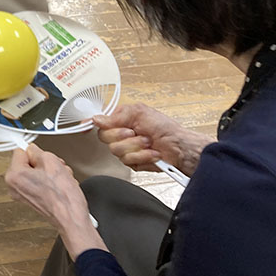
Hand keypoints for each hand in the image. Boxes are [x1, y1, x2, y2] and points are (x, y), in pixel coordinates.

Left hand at [6, 145, 103, 258]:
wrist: (71, 217)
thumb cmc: (62, 196)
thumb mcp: (51, 162)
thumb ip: (38, 152)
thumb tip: (33, 150)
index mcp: (13, 176)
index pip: (20, 151)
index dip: (35, 152)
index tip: (41, 154)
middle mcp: (14, 187)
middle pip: (28, 163)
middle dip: (43, 164)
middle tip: (55, 169)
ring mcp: (22, 195)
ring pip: (35, 173)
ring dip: (49, 172)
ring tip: (59, 179)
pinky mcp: (32, 200)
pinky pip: (39, 183)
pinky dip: (49, 182)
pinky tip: (58, 186)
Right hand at [93, 103, 212, 175]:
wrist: (179, 147)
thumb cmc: (165, 128)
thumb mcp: (140, 113)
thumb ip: (116, 116)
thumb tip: (97, 119)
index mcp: (121, 120)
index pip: (101, 124)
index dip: (102, 126)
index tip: (107, 126)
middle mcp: (121, 135)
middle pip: (105, 138)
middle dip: (123, 136)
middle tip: (136, 133)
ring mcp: (126, 149)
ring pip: (116, 151)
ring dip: (136, 146)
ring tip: (148, 142)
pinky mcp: (132, 161)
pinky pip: (128, 160)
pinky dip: (143, 155)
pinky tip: (152, 152)